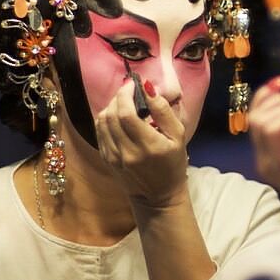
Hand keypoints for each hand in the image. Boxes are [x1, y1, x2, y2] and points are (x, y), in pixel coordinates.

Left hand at [94, 80, 188, 208]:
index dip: (126, 94)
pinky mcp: (107, 159)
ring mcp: (114, 157)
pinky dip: (106, 118)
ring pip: (102, 122)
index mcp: (148, 145)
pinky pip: (100, 132)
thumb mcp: (179, 136)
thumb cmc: (173, 164)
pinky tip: (117, 116)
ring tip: (123, 101)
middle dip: (118, 97)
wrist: (158, 196)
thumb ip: (164, 111)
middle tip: (129, 90)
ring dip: (111, 106)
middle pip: (111, 115)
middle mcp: (127, 152)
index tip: (133, 83)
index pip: (126, 113)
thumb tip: (149, 88)